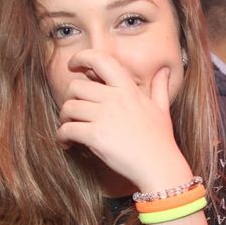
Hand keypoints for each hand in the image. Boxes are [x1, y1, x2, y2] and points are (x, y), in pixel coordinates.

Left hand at [55, 50, 190, 190]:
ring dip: (64, 119)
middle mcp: (115, 99)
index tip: (73, 65)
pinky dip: (61, 136)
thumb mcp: (162, 109)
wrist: (160, 167)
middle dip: (70, 99)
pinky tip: (67, 143)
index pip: (102, 60)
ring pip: (68, 107)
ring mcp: (105, 117)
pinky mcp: (96, 136)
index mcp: (128, 90)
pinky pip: (67, 129)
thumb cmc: (161, 141)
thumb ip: (159, 88)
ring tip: (70, 129)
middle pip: (76, 86)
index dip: (82, 58)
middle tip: (73, 113)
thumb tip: (163, 70)